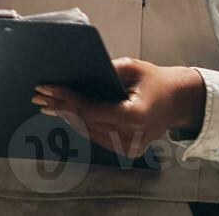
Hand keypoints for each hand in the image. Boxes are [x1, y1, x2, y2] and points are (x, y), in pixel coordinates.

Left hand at [32, 58, 206, 156]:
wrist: (178, 102)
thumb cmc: (156, 81)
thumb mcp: (133, 67)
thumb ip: (108, 70)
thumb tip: (79, 73)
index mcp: (134, 116)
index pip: (91, 110)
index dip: (67, 99)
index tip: (47, 88)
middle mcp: (131, 136)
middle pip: (86, 122)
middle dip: (61, 107)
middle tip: (39, 96)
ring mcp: (130, 147)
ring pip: (89, 132)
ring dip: (68, 117)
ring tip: (48, 104)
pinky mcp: (128, 151)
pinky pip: (99, 137)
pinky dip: (82, 125)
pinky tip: (67, 114)